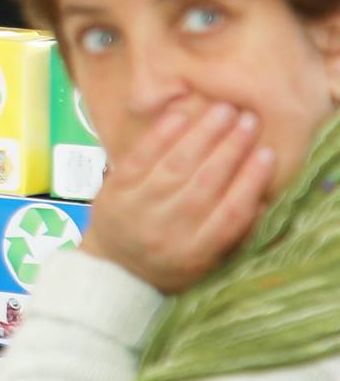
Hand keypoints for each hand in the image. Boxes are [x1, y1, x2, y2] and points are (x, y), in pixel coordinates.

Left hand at [78, 101, 273, 293]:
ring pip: (176, 166)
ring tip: (223, 110)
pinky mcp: (115, 191)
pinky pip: (140, 158)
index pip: (231, 213)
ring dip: (202, 134)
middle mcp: (168, 230)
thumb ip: (235, 231)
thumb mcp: (208, 261)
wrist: (114, 269)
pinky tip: (181, 116)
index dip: (251, 181)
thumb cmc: (170, 262)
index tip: (268, 153)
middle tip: (249, 119)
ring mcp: (139, 209)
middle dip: (231, 148)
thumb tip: (264, 196)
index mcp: (196, 252)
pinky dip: (161, 136)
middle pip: (205, 183)